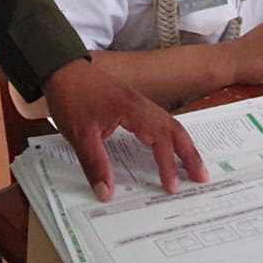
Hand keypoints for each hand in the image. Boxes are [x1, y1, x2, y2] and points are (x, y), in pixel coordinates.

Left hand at [44, 58, 207, 201]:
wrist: (62, 69)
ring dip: (182, 145)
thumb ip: (95, 165)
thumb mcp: (80, 135)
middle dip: (190, 154)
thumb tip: (107, 193)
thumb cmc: (71, 98)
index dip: (168, 165)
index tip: (172, 186)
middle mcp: (142, 105)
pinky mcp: (132, 104)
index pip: (160, 140)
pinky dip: (169, 137)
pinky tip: (169, 148)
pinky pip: (158, 122)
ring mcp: (139, 103)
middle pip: (175, 130)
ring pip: (169, 124)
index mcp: (134, 111)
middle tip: (201, 177)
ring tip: (192, 167)